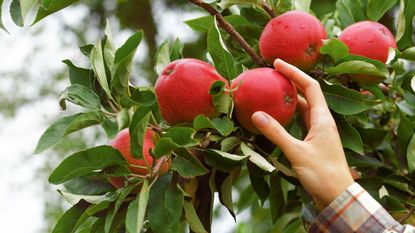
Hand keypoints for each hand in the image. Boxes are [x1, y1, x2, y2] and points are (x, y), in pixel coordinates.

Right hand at [251, 59, 353, 208]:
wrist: (338, 196)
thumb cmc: (322, 174)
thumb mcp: (296, 152)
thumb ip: (276, 133)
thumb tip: (256, 114)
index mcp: (322, 119)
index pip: (310, 86)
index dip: (294, 72)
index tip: (278, 63)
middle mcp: (322, 122)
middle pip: (307, 95)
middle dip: (291, 83)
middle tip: (272, 76)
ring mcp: (319, 132)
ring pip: (304, 109)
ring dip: (290, 100)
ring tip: (273, 92)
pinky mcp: (315, 143)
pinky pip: (301, 123)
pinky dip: (290, 117)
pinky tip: (279, 118)